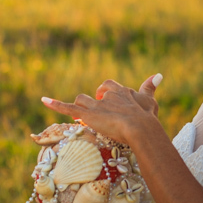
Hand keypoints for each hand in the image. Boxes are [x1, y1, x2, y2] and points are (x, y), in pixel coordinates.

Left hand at [41, 73, 161, 142]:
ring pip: (82, 102)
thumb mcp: (150, 101)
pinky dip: (55, 104)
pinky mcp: (87, 115)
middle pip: (95, 94)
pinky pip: (68, 108)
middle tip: (97, 113)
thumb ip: (150, 87)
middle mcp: (107, 95)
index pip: (109, 86)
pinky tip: (43, 100)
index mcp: (120, 91)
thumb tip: (158, 74)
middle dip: (93, 102)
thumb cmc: (147, 117)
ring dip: (80, 108)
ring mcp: (96, 105)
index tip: (106, 99)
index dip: (106, 93)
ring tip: (80, 117)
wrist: (139, 127)